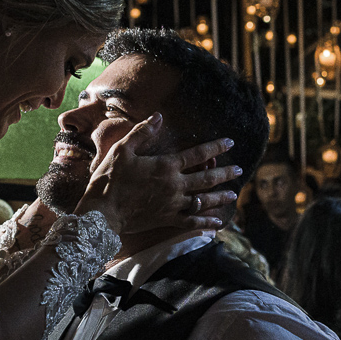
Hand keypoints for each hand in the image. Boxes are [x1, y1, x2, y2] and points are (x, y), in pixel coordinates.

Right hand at [75, 113, 240, 232]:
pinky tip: (217, 223)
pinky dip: (206, 222)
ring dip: (220, 197)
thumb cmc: (109, 179)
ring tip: (234, 194)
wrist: (101, 212)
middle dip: (225, 173)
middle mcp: (175, 185)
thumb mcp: (122, 150)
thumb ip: (142, 132)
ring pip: (203, 201)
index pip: (198, 154)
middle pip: (207, 178)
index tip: (230, 143)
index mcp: (166, 166)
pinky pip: (191, 221)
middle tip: (239, 170)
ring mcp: (173, 204)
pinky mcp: (166, 220)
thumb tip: (158, 116)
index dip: (216, 147)